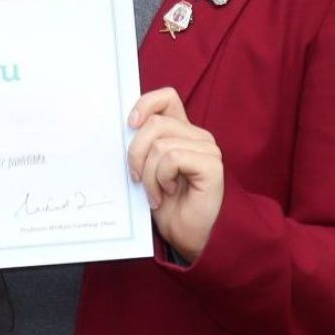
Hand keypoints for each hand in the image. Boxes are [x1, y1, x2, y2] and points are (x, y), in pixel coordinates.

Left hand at [126, 87, 222, 260]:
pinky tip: (167, 193)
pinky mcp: (212, 165)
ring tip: (154, 193)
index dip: (145, 104)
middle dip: (136, 152)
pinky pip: (172, 158)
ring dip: (148, 174)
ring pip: (160, 144)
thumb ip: (143, 144)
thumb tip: (123, 126)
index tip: (130, 124)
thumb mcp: (147, 169)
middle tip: (135, 178)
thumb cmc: (167, 204)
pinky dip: (161, 178)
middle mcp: (197, 136)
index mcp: (182, 131)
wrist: (187, 237)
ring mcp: (207, 149)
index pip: (166, 98)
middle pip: (155, 123)